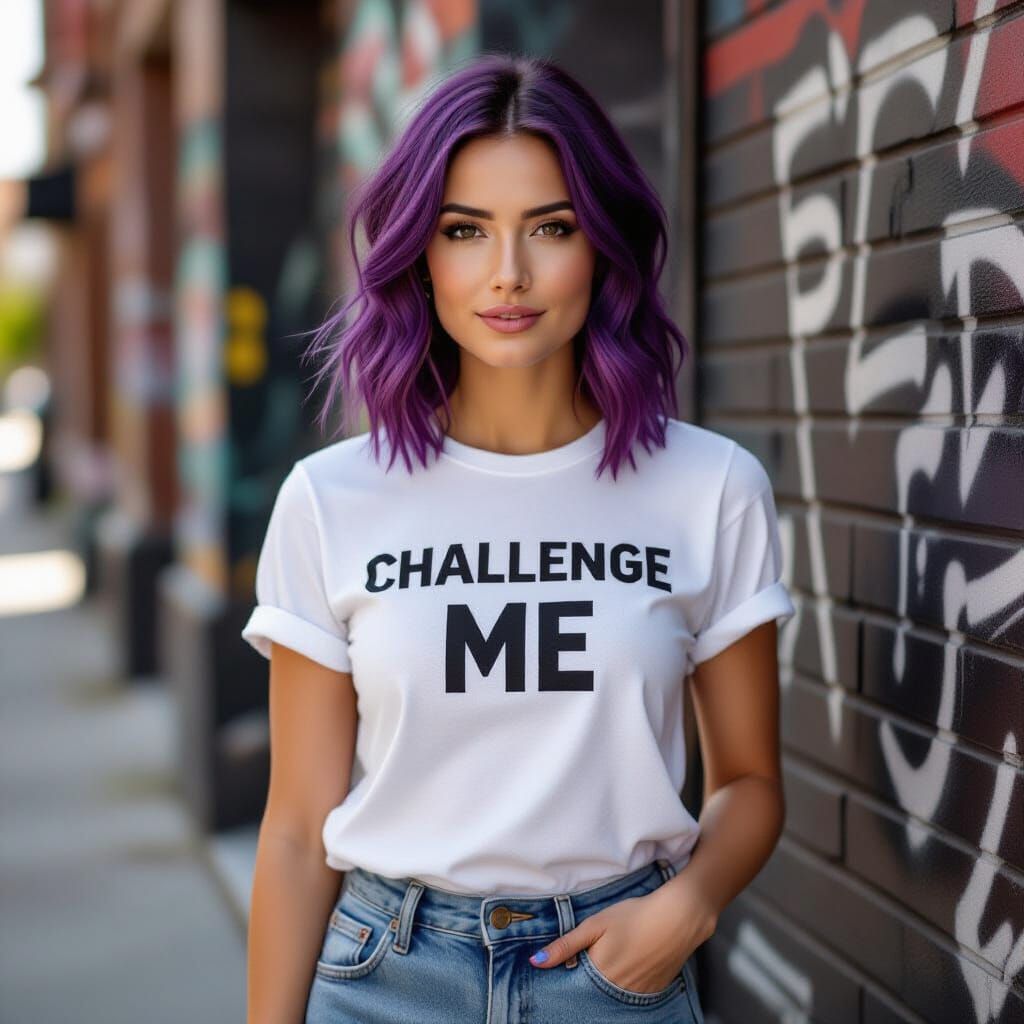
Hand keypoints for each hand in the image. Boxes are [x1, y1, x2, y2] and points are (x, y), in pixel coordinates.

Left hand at [528, 876, 716, 993]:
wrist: (678, 917)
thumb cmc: (634, 916)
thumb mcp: (595, 924)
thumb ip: (566, 945)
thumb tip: (535, 962)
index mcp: (599, 973)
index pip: (574, 986)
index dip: (570, 975)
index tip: (569, 965)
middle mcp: (617, 990)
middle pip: (593, 993)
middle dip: (587, 982)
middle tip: (597, 957)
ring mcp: (637, 994)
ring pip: (613, 995)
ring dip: (607, 984)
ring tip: (616, 958)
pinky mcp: (653, 991)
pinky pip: (632, 995)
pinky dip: (626, 984)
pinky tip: (630, 964)